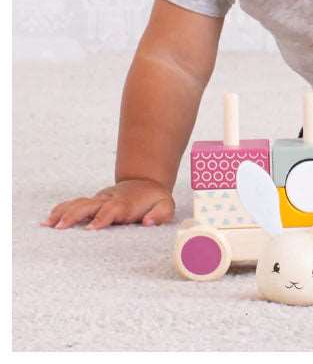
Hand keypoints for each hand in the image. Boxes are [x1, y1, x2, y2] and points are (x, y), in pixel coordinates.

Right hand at [42, 178, 174, 230]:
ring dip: (63, 213)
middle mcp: (109, 201)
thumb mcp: (166, 205)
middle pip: (89, 205)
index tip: (91, 228)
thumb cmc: (155, 200)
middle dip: (75, 215)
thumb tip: (148, 222)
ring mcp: (99, 201)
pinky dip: (61, 211)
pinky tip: (47, 221)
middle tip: (61, 227)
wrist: (146, 183)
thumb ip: (160, 214)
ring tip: (48, 225)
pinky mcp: (92, 203)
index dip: (102, 218)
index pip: (112, 210)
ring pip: (78, 203)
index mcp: (126, 204)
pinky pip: (74, 204)